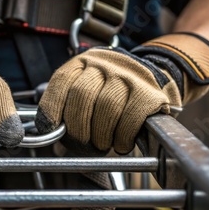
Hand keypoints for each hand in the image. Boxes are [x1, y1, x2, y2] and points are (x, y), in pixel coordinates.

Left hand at [36, 33, 208, 154]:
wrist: (158, 79)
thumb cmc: (115, 95)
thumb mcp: (90, 95)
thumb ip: (70, 114)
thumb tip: (56, 146)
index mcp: (83, 63)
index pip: (62, 81)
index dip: (51, 108)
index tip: (50, 130)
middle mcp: (104, 64)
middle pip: (82, 95)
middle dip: (78, 128)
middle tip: (81, 145)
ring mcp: (128, 75)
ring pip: (106, 107)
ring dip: (101, 135)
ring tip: (103, 144)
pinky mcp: (149, 92)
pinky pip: (131, 117)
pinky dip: (123, 137)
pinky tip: (121, 143)